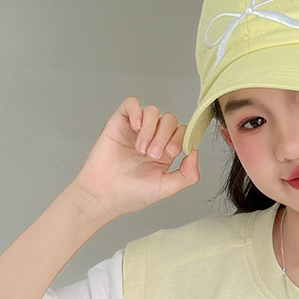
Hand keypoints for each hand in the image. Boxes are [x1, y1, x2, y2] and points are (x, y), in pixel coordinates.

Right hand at [71, 96, 200, 220]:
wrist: (103, 195)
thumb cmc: (130, 195)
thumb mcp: (166, 188)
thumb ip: (187, 175)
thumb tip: (196, 153)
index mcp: (164, 153)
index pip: (181, 132)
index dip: (179, 139)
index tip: (169, 154)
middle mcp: (151, 139)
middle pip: (169, 120)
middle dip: (164, 136)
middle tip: (152, 155)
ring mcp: (135, 130)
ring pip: (153, 111)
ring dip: (150, 129)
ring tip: (140, 149)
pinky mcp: (119, 123)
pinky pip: (132, 103)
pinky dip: (136, 112)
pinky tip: (134, 129)